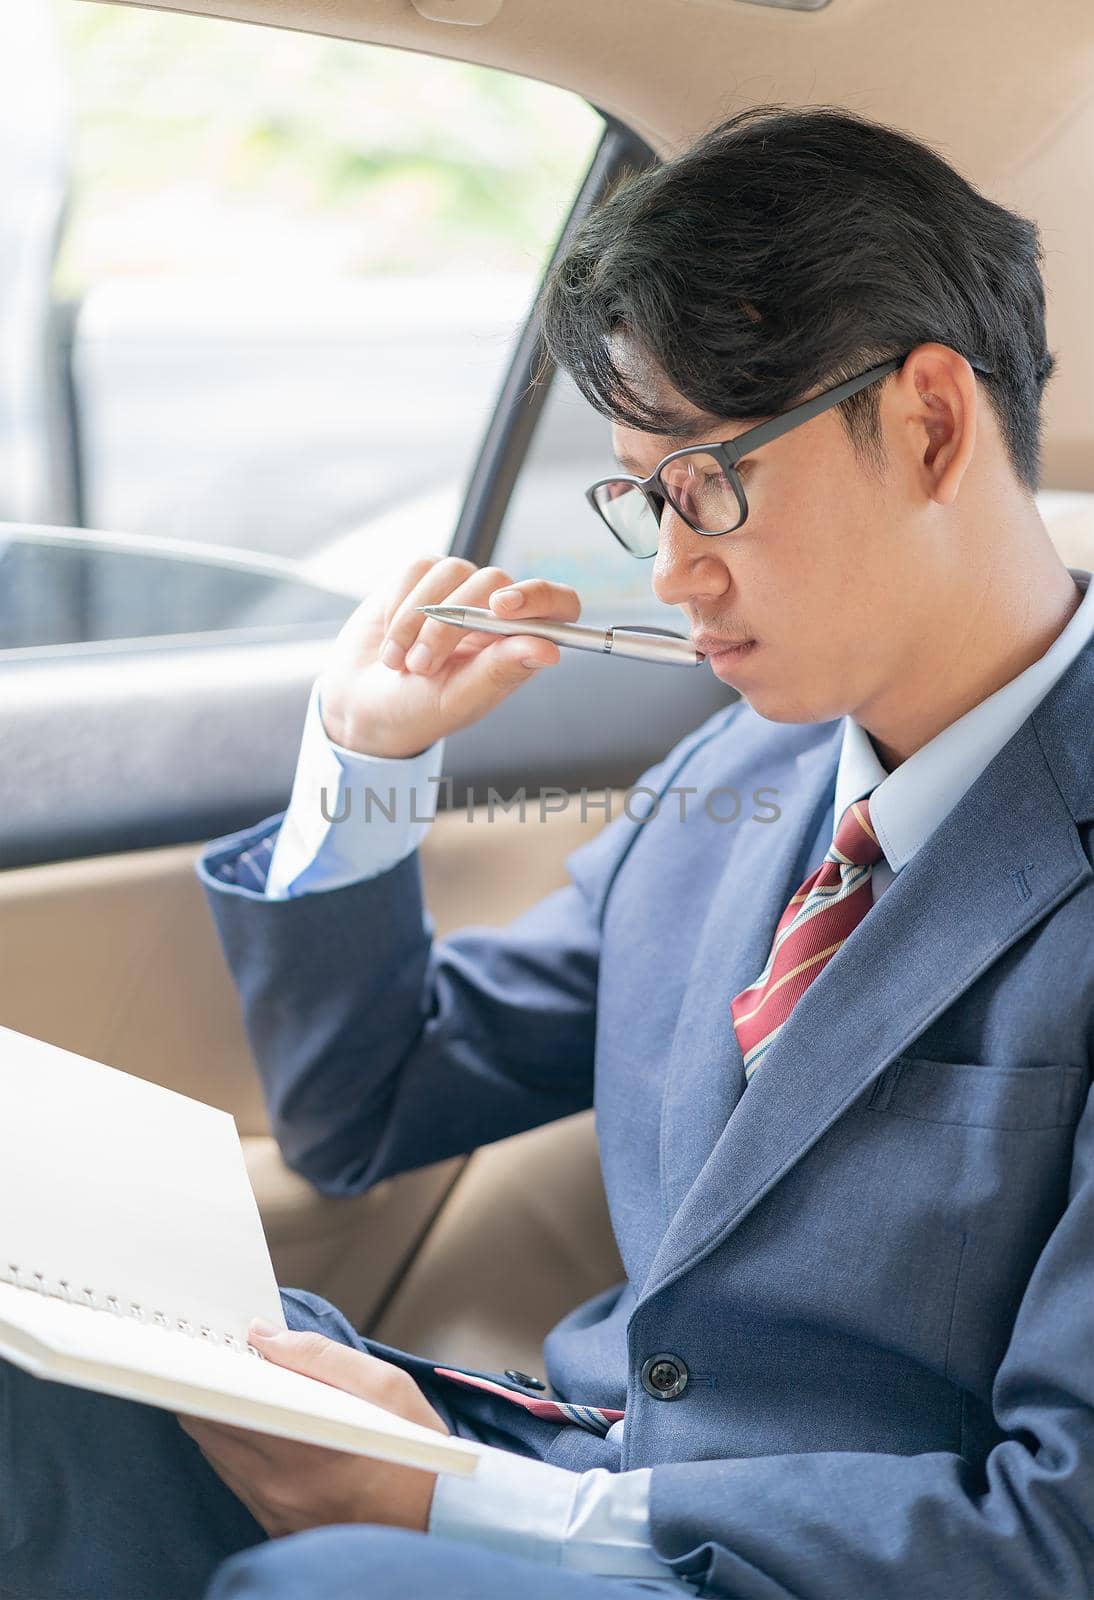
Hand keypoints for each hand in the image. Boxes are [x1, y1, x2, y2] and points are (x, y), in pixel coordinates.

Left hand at [177, 1321, 447, 1538]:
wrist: (439, 1522)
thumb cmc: (417, 1452)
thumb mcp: (385, 1386)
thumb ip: (319, 1356)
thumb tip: (262, 1337)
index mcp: (303, 1443)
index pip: (220, 1405)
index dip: (205, 1373)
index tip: (206, 1348)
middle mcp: (279, 1485)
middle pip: (209, 1429)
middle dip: (209, 1391)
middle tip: (221, 1361)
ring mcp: (274, 1512)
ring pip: (219, 1457)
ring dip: (220, 1422)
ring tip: (239, 1389)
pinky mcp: (277, 1529)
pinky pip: (238, 1484)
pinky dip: (239, 1455)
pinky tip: (259, 1432)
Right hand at [318, 556, 580, 757]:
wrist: (363, 704)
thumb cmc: (419, 710)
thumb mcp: (459, 698)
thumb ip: (501, 670)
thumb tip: (549, 650)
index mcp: (519, 644)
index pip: (559, 604)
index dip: (539, 596)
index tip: (501, 607)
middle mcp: (495, 612)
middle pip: (495, 581)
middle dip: (452, 623)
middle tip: (422, 666)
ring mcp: (460, 589)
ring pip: (453, 571)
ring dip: (417, 620)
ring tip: (401, 663)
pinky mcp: (422, 577)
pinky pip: (417, 569)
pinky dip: (398, 607)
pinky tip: (391, 641)